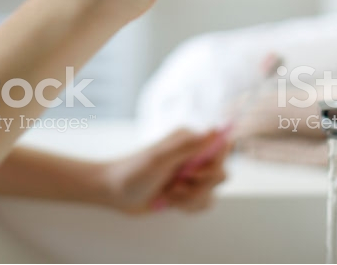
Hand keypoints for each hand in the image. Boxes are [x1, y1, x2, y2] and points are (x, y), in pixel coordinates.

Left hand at [100, 128, 230, 214]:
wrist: (114, 192)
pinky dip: (187, 206)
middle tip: (176, 184)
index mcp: (190, 140)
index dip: (212, 165)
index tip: (192, 173)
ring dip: (190, 198)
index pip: (222, 148)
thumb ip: (189, 146)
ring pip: (212, 192)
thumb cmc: (132, 173)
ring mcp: (191, 174)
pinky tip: (169, 201)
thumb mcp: (159, 158)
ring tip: (169, 194)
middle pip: (220, 174)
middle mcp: (194, 155)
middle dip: (199, 186)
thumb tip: (216, 130)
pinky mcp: (187, 191)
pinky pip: (203, 203)